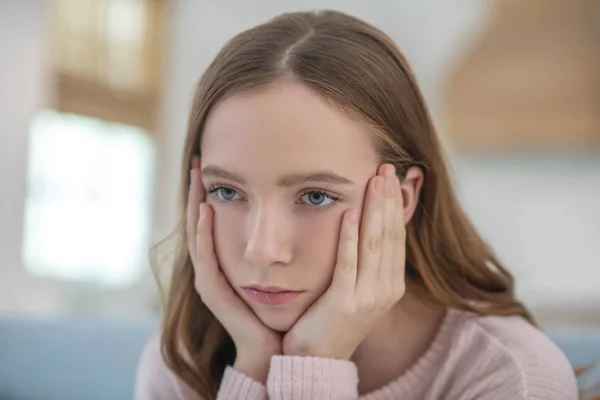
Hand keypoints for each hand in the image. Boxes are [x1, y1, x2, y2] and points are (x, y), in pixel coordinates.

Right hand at [187, 156, 281, 381]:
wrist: (278, 347)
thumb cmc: (286, 307)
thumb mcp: (286, 266)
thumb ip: (287, 241)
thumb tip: (310, 203)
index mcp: (228, 260)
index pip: (214, 218)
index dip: (212, 192)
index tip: (214, 163)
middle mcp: (214, 267)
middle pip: (199, 221)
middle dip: (196, 191)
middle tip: (197, 160)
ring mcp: (210, 279)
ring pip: (196, 234)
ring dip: (194, 204)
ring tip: (196, 176)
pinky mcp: (213, 292)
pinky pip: (205, 257)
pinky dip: (203, 233)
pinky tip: (205, 210)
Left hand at [282, 164, 405, 359]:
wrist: (317, 358)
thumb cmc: (331, 319)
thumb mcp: (356, 289)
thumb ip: (363, 262)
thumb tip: (363, 226)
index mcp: (391, 285)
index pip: (396, 236)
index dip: (395, 205)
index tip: (392, 176)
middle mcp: (386, 289)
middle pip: (389, 234)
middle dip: (388, 198)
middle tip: (386, 166)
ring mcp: (368, 297)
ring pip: (374, 243)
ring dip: (374, 209)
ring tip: (374, 179)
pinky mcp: (346, 302)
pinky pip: (348, 262)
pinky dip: (349, 236)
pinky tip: (349, 212)